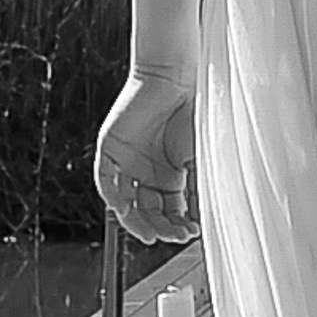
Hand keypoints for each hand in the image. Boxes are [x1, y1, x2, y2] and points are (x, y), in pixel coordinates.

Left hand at [95, 69, 198, 245]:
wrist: (175, 80)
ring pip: (125, 202)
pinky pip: (106, 180)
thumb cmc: (194, 113)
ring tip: (150, 234)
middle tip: (172, 236)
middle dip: (160, 228)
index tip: (190, 233)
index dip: (177, 225)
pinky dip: (114, 197)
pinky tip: (126, 209)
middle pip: (147, 212)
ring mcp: (127, 163)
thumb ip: (201, 186)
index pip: (168, 211)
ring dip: (135, 221)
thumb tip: (210, 218)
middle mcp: (147, 172)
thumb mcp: (201, 157)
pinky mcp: (110, 150)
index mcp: (169, 175)